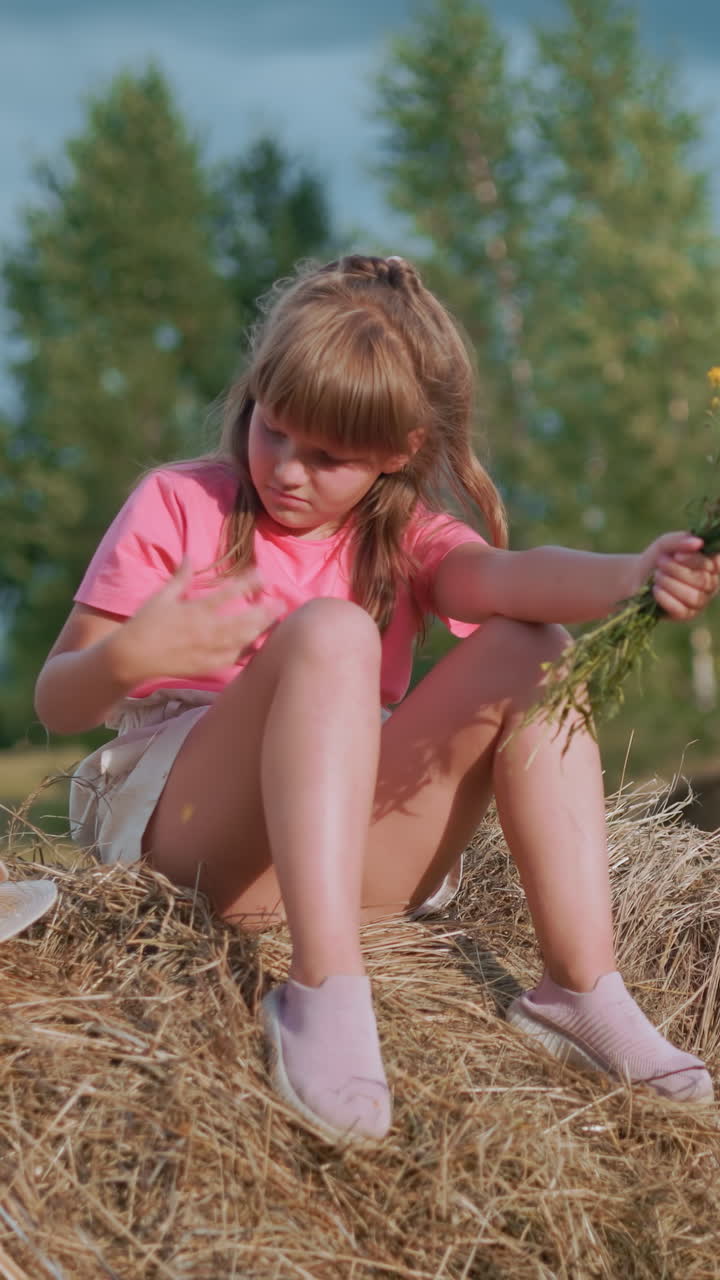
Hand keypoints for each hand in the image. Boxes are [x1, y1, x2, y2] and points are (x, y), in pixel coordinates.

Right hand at [113, 559, 283, 682]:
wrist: (132, 657)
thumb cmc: (145, 623)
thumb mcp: (162, 596)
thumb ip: (180, 576)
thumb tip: (189, 554)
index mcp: (194, 611)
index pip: (227, 594)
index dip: (248, 583)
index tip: (263, 575)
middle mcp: (205, 632)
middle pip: (243, 621)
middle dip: (265, 612)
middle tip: (281, 602)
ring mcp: (208, 651)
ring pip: (243, 641)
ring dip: (262, 630)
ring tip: (276, 621)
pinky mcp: (207, 667)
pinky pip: (235, 659)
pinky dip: (249, 651)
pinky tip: (260, 643)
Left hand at [636, 532, 719, 620]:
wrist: (639, 578)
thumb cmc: (659, 559)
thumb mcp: (666, 544)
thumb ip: (681, 540)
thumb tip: (699, 543)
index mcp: (711, 564)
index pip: (713, 564)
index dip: (695, 560)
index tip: (676, 555)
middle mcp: (711, 583)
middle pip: (702, 581)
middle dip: (676, 570)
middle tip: (660, 563)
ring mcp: (700, 600)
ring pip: (693, 596)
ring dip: (670, 584)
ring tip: (657, 576)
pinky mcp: (687, 614)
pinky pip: (681, 610)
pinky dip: (665, 598)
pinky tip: (655, 589)